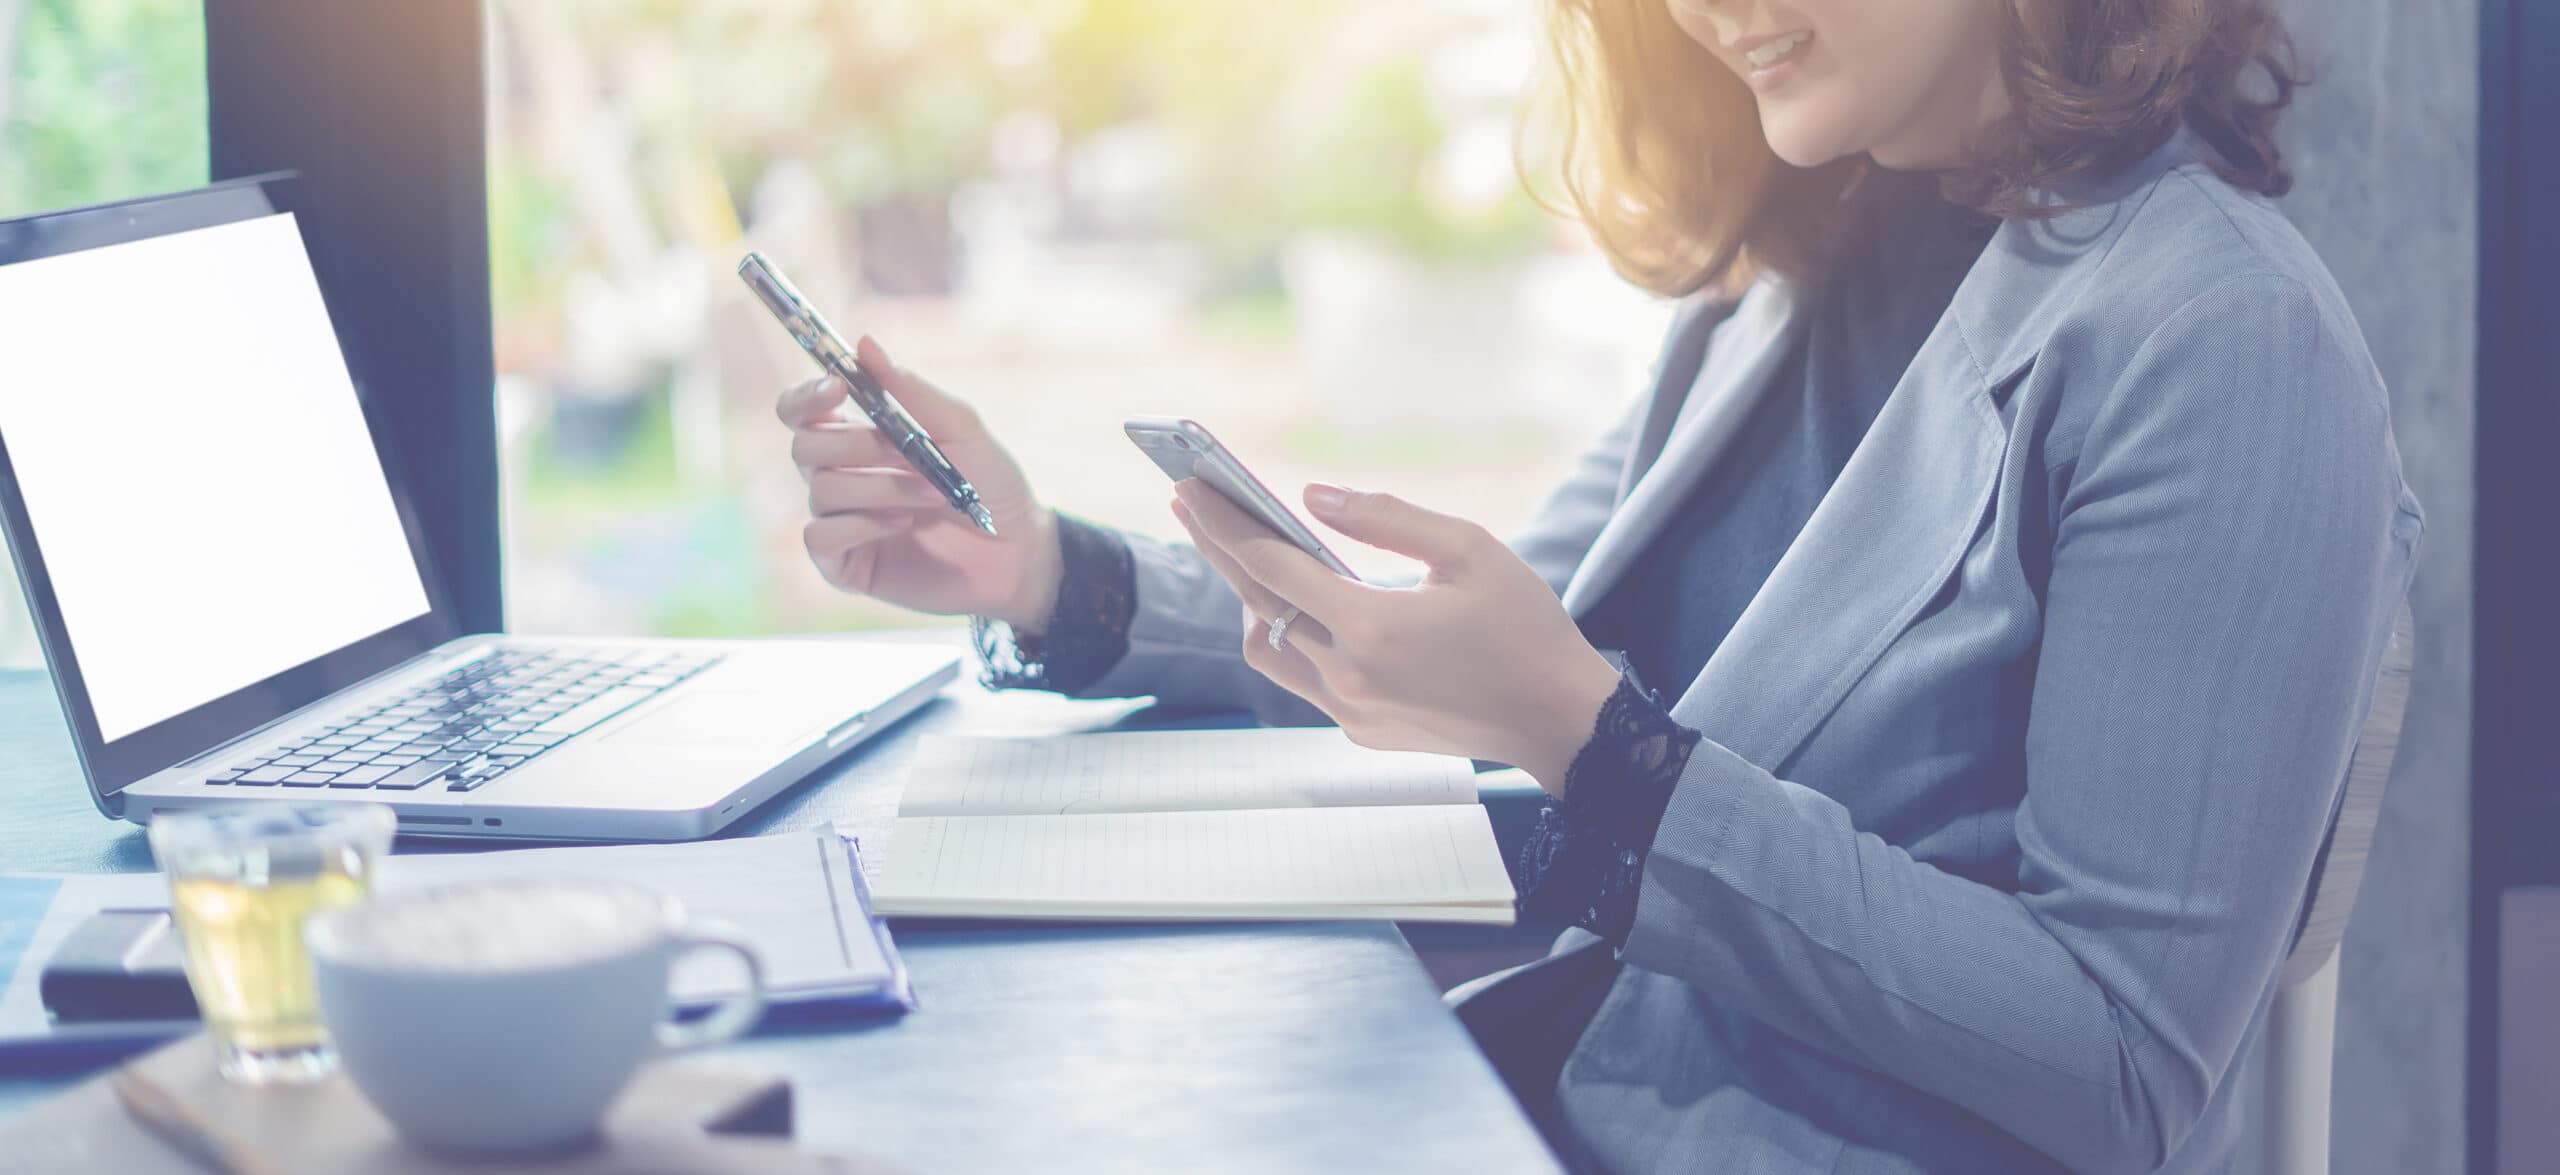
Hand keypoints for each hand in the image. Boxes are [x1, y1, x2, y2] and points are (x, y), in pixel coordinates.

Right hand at [777, 337, 1062, 628]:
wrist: (1019, 551)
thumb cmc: (992, 486)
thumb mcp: (961, 429)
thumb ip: (912, 391)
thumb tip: (865, 344)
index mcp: (860, 439)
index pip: (800, 412)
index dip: (806, 397)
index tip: (837, 387)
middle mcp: (842, 477)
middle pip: (804, 447)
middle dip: (856, 444)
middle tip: (907, 452)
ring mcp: (842, 522)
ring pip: (820, 490)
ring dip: (879, 487)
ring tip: (932, 495)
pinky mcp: (846, 565)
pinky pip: (819, 536)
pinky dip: (861, 524)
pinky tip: (902, 524)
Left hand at [1170, 480, 1621, 791]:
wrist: (1558, 719)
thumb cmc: (1524, 628)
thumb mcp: (1469, 550)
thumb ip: (1386, 518)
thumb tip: (1313, 495)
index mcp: (1371, 626)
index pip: (1271, 565)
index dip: (1224, 523)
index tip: (1189, 488)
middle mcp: (1348, 675)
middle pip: (1257, 603)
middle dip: (1219, 548)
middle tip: (1190, 505)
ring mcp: (1350, 710)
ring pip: (1269, 649)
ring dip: (1254, 602)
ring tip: (1251, 557)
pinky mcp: (1360, 731)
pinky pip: (1304, 679)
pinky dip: (1295, 638)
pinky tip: (1307, 608)